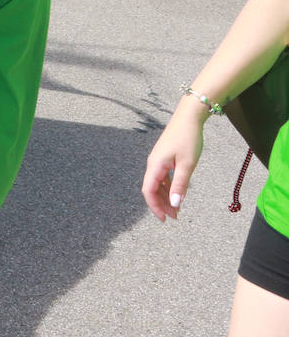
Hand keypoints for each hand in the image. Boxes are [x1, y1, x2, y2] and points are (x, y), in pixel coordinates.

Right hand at [141, 103, 204, 221]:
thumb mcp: (187, 164)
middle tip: (175, 217)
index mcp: (155, 165)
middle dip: (162, 204)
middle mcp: (153, 164)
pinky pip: (162, 177)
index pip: (148, 191)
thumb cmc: (188, 138)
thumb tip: (174, 204)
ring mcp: (158, 161)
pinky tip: (177, 193)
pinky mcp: (164, 158)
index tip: (164, 219)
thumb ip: (180, 185)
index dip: (155, 207)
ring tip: (178, 209)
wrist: (188, 118)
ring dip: (166, 197)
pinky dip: (168, 187)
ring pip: (157, 184)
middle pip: (152, 189)